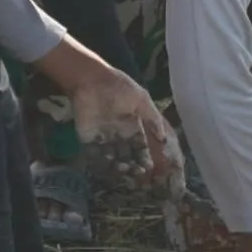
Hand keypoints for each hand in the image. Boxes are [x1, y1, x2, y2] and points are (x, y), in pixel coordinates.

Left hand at [67, 61, 181, 189]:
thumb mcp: (141, 100)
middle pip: (126, 155)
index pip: (139, 146)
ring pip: (112, 157)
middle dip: (132, 164)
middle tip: (136, 171)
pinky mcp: (88, 138)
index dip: (144, 157)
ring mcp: (103, 137)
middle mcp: (118, 134)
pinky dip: (101, 163)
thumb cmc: (119, 87)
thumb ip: (152, 119)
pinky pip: (94, 155)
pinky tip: (108, 166)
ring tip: (124, 168)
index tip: (148, 166)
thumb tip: (164, 139)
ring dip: (118, 165)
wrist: (92, 80)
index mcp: (131, 126)